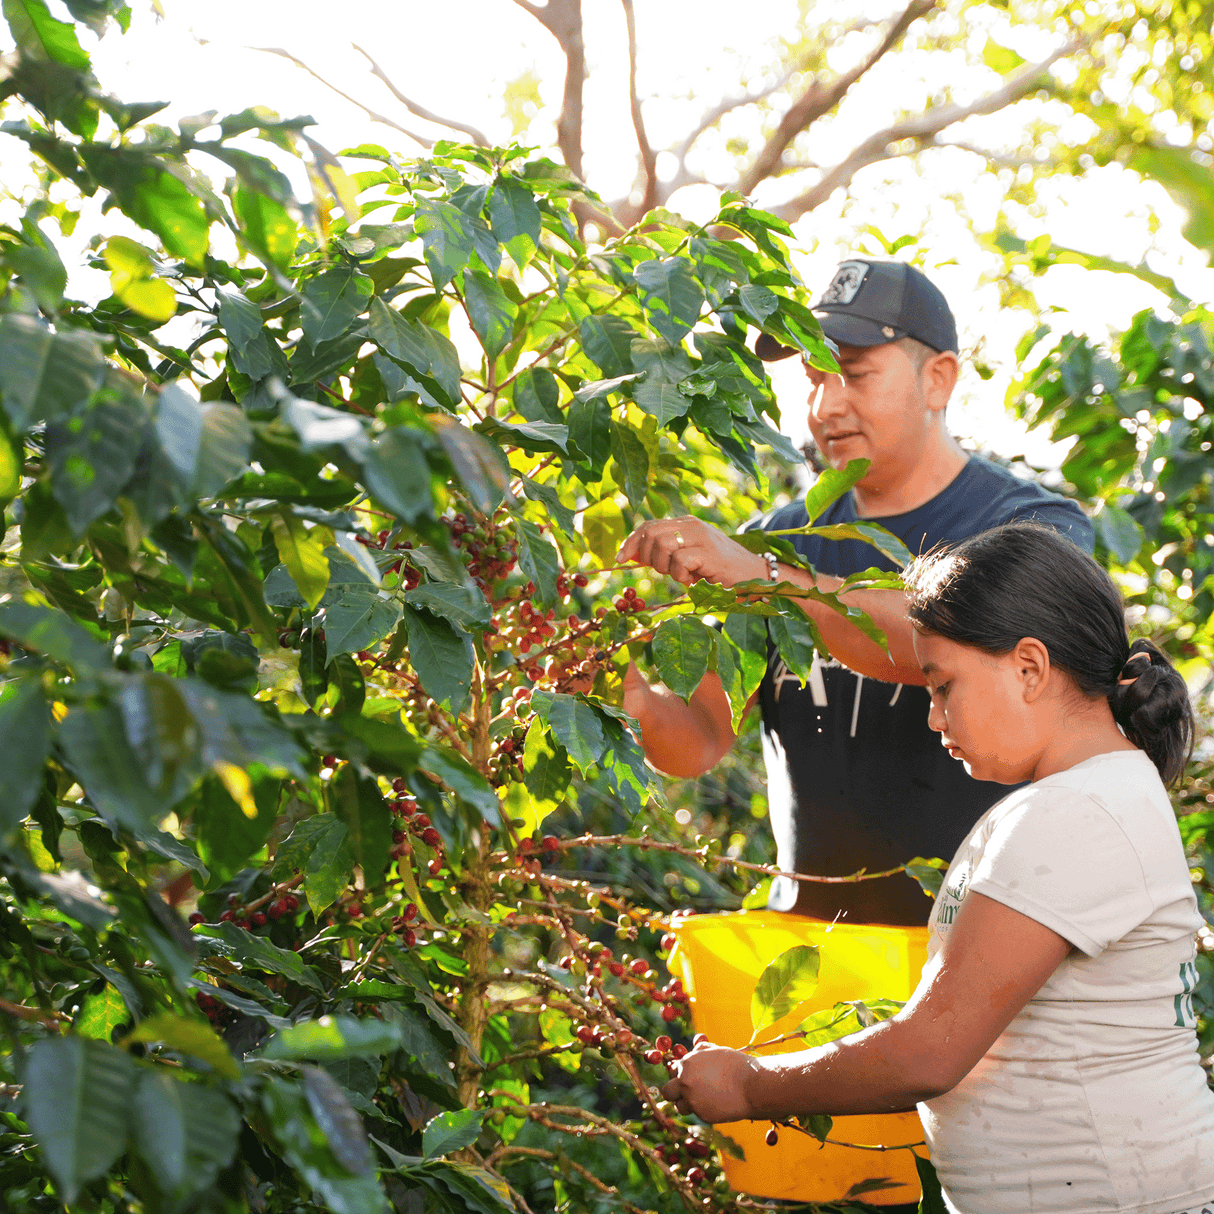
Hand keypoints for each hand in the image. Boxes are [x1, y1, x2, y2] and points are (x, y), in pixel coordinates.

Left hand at [616, 517, 765, 587]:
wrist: (755, 575)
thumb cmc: (719, 571)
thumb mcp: (687, 559)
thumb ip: (664, 554)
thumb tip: (631, 555)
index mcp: (686, 524)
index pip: (648, 525)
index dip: (630, 542)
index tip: (620, 559)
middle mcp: (692, 525)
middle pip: (650, 533)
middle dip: (647, 557)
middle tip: (665, 571)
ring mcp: (702, 537)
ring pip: (662, 545)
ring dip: (665, 567)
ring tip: (682, 575)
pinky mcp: (709, 553)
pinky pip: (680, 561)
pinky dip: (681, 576)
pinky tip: (694, 580)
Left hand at [659, 1035, 762, 1123]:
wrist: (752, 1085)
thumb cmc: (736, 1065)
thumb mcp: (715, 1051)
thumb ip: (700, 1050)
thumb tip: (693, 1047)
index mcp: (686, 1064)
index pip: (673, 1071)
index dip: (681, 1074)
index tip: (690, 1078)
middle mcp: (685, 1082)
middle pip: (667, 1091)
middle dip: (675, 1092)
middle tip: (687, 1092)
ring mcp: (692, 1100)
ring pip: (680, 1106)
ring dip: (687, 1104)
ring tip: (703, 1099)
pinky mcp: (702, 1115)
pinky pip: (697, 1114)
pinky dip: (704, 1110)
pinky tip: (716, 1104)